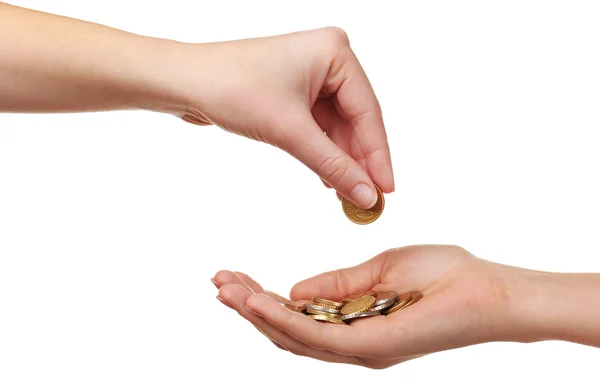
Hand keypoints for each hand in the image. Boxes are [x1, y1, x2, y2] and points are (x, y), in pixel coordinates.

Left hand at [160, 27, 393, 207]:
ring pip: (337, 127)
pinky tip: (328, 178)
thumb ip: (333, 165)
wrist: (184, 82)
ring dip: (340, 161)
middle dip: (359, 162)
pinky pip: (318, 126)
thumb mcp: (290, 131)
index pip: (368, 112)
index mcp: (335, 52)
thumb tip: (367, 195)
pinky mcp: (294, 91)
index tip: (386, 191)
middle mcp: (327, 59)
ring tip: (349, 196)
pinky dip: (322, 152)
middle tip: (369, 200)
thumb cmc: (231, 88)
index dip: (378, 156)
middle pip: (355, 120)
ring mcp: (310, 75)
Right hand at [211, 245, 549, 368]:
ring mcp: (361, 350)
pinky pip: (318, 336)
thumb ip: (338, 284)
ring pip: (295, 337)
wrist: (490, 291)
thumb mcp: (380, 269)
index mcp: (355, 324)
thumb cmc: (445, 276)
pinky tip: (259, 301)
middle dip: (250, 308)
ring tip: (227, 291)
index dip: (263, 299)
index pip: (298, 317)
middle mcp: (353, 345)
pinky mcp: (371, 347)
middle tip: (218, 283)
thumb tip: (296, 290)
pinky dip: (284, 319)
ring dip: (257, 314)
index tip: (236, 276)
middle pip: (288, 331)